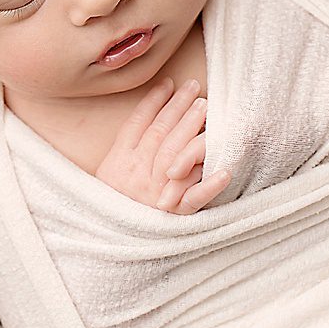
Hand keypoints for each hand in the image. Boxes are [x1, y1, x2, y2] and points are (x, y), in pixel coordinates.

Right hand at [95, 77, 232, 213]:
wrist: (102, 244)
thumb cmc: (108, 208)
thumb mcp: (105, 175)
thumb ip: (124, 150)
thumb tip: (147, 122)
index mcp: (119, 163)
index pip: (139, 125)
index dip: (154, 102)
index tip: (170, 83)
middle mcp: (138, 174)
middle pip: (161, 134)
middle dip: (179, 108)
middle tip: (195, 88)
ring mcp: (156, 193)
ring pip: (176, 156)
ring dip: (191, 130)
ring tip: (206, 107)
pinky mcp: (172, 216)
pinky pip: (193, 199)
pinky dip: (209, 185)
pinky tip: (226, 170)